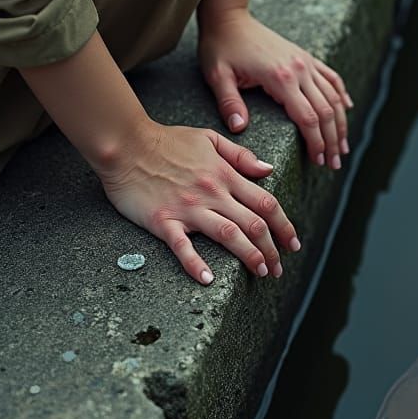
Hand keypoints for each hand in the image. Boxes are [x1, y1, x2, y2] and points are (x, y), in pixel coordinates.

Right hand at [98, 119, 299, 284]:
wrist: (125, 143)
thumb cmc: (166, 140)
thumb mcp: (209, 138)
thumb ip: (240, 155)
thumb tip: (268, 170)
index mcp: (225, 176)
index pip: (266, 204)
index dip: (284, 226)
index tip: (293, 244)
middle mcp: (213, 194)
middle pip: (254, 225)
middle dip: (272, 249)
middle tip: (279, 268)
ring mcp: (188, 209)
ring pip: (229, 235)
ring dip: (250, 256)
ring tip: (262, 272)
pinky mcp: (162, 221)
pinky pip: (182, 246)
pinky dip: (195, 264)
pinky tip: (207, 279)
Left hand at [197, 8, 352, 169]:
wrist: (229, 17)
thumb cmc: (221, 46)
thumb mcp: (218, 75)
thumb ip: (229, 102)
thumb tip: (239, 128)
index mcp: (280, 78)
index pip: (308, 118)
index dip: (316, 142)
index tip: (319, 161)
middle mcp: (300, 70)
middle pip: (327, 111)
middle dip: (333, 141)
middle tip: (334, 164)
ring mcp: (305, 62)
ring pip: (333, 97)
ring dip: (341, 124)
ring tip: (343, 147)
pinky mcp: (305, 57)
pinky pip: (331, 77)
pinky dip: (341, 95)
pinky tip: (347, 109)